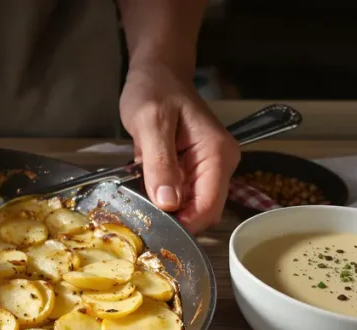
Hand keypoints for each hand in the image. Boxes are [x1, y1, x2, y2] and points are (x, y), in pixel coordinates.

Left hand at [119, 62, 239, 233]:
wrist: (157, 72)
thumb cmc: (156, 88)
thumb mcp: (151, 122)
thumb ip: (160, 162)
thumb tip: (168, 201)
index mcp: (217, 154)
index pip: (208, 207)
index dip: (183, 224)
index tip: (154, 229)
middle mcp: (218, 165)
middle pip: (201, 212)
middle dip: (173, 220)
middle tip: (141, 215)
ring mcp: (205, 169)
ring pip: (187, 208)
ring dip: (164, 210)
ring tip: (138, 196)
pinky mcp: (190, 170)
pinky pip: (177, 196)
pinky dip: (159, 197)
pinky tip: (142, 186)